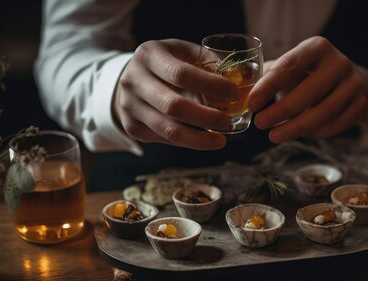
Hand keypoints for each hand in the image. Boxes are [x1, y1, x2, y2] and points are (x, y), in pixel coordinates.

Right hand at [113, 39, 239, 149]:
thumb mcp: (182, 51)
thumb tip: (239, 76)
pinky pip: (164, 139)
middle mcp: (133, 80)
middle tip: (227, 122)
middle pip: (174, 106)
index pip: (181, 74)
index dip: (211, 85)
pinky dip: (187, 142)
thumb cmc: (166, 63)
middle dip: (206, 117)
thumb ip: (206, 60)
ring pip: (168, 129)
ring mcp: (129, 105)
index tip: (234, 92)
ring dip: (199, 139)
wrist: (131, 78)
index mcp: (148, 55)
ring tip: (220, 139)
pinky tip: (202, 139)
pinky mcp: (131, 127)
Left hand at [249, 36, 366, 142]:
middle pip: (308, 92)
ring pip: (322, 113)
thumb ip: (267, 76)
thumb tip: (240, 93)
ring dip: (294, 128)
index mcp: (317, 47)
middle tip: (260, 124)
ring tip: (273, 136)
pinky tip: (296, 134)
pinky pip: (333, 125)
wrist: (350, 82)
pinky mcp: (360, 105)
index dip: (268, 86)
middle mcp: (339, 62)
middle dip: (280, 111)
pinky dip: (312, 134)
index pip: (289, 66)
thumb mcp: (290, 68)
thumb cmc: (308, 75)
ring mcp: (353, 84)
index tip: (251, 104)